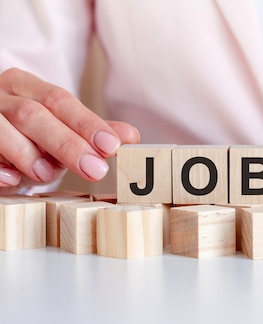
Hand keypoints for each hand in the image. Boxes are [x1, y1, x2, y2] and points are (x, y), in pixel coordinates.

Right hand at [0, 68, 139, 186]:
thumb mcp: (60, 127)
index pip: (59, 100)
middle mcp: (0, 96)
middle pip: (33, 115)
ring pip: (1, 129)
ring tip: (48, 174)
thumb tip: (131, 136)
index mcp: (25, 86)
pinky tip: (14, 180)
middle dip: (66, 144)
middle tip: (94, 169)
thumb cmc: (28, 132)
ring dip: (27, 154)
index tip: (112, 146)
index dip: (87, 123)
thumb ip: (91, 131)